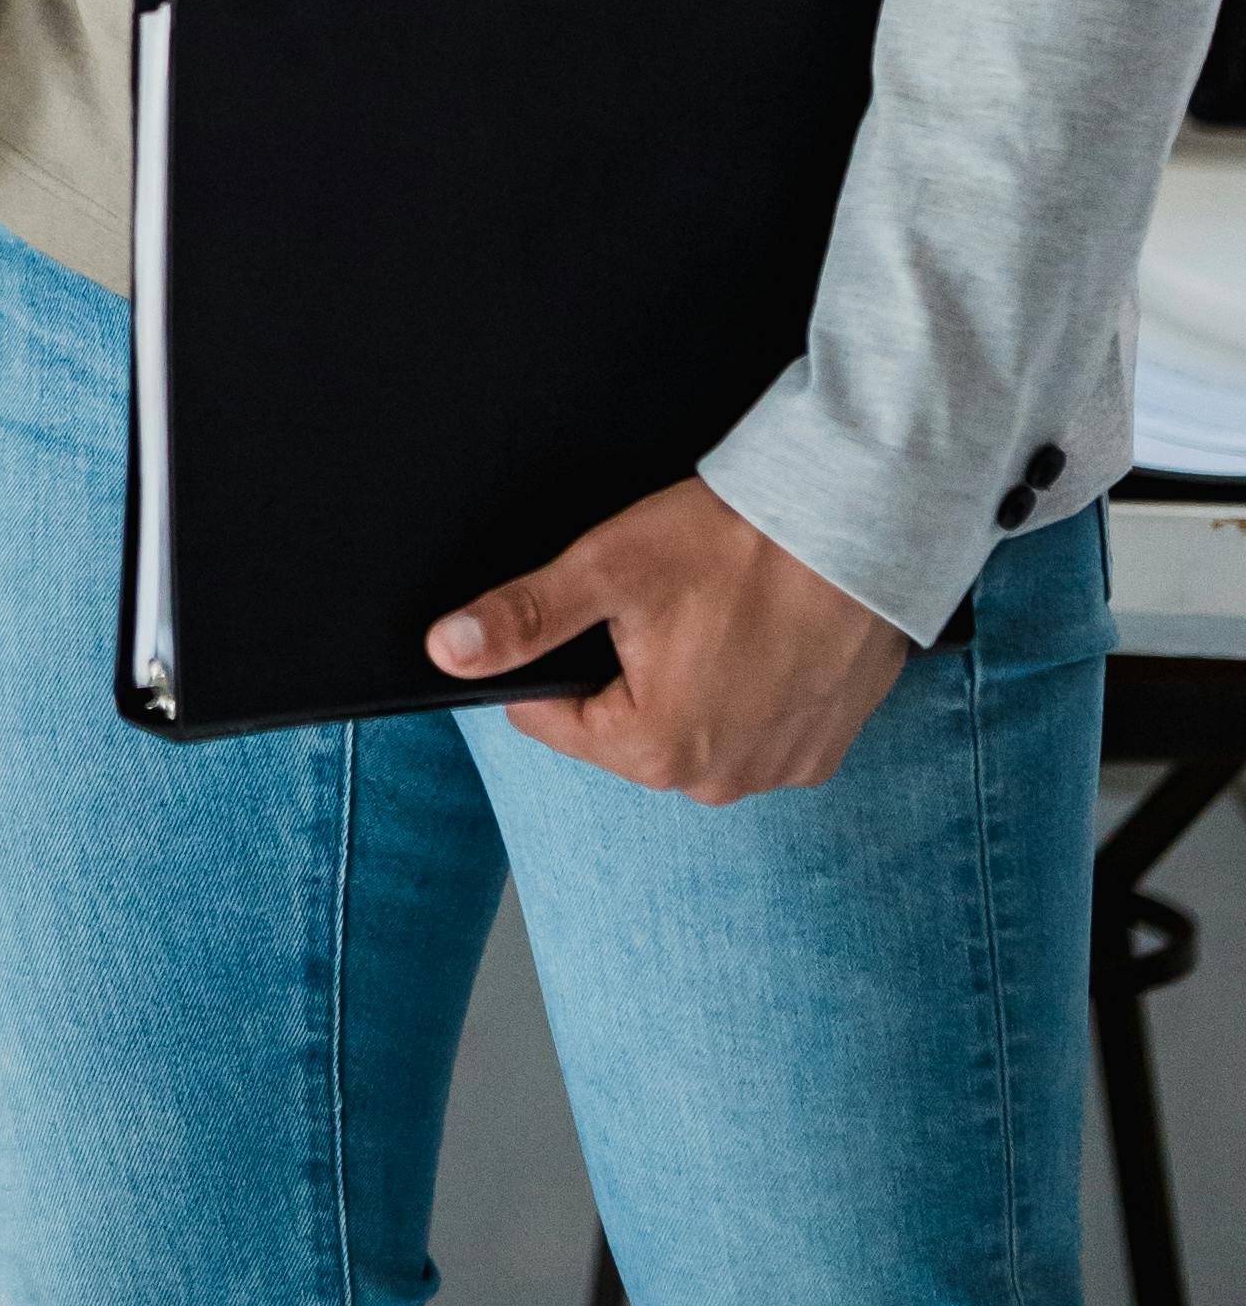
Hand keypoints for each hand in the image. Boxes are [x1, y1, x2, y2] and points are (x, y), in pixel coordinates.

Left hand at [426, 471, 906, 798]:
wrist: (856, 523)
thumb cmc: (737, 543)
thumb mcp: (609, 568)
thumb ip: (523, 617)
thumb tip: (449, 652)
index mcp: (654, 750)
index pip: (552, 718)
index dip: (553, 655)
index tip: (595, 607)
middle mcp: (717, 782)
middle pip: (622, 727)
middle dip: (624, 668)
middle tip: (665, 602)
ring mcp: (776, 772)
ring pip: (689, 728)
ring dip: (688, 681)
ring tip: (716, 614)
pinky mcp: (820, 751)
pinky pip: (754, 728)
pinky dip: (747, 689)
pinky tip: (759, 636)